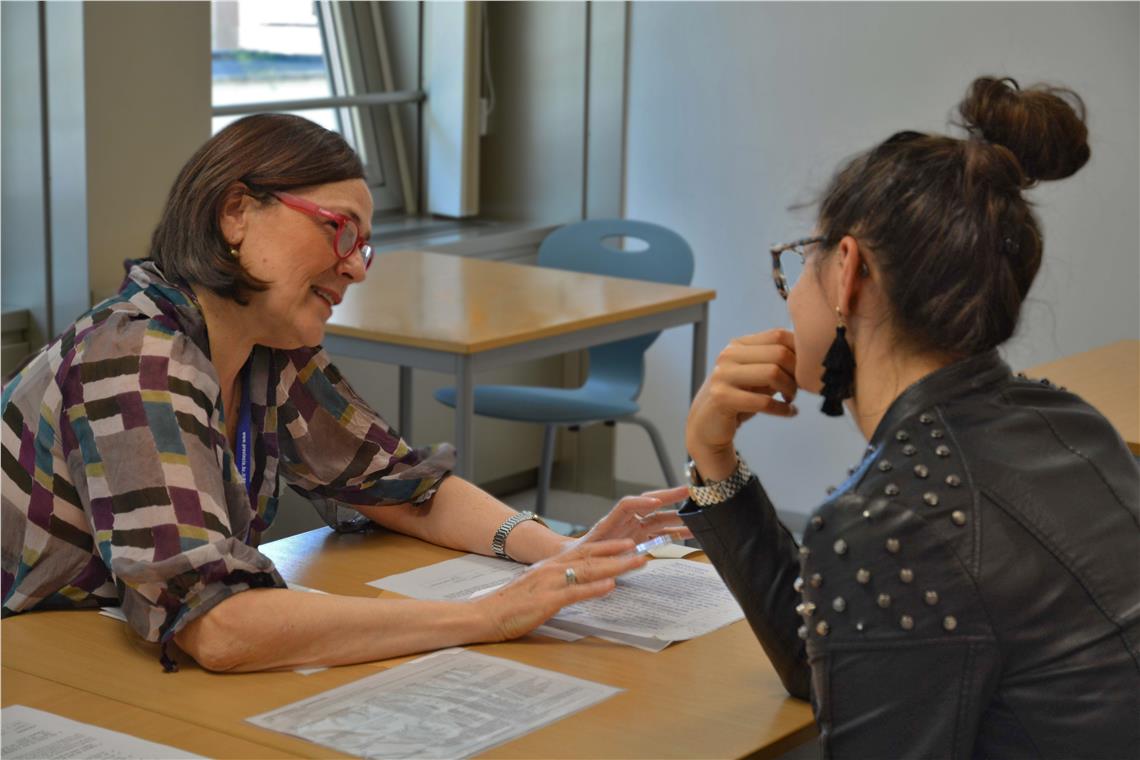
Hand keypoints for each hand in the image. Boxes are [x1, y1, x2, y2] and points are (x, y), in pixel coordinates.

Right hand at [475, 539, 646, 640]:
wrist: (484, 614)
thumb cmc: (509, 604)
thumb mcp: (536, 587)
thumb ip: (556, 583)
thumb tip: (576, 584)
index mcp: (550, 566)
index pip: (584, 551)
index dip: (608, 547)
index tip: (627, 544)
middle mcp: (552, 569)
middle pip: (591, 557)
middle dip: (618, 552)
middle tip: (641, 549)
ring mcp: (550, 583)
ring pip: (588, 571)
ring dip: (615, 566)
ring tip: (635, 563)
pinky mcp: (546, 601)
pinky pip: (574, 593)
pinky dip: (593, 589)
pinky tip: (610, 586)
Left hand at [570, 485, 692, 549]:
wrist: (580, 561)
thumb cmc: (583, 555)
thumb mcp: (589, 555)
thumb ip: (605, 553)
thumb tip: (621, 553)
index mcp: (610, 522)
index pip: (626, 506)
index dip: (641, 502)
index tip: (656, 502)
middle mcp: (625, 521)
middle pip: (649, 504)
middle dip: (669, 497)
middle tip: (687, 492)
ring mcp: (635, 528)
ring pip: (659, 518)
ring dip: (677, 516)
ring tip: (696, 514)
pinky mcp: (641, 538)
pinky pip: (660, 532)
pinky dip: (675, 532)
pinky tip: (688, 532)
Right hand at [686, 329, 797, 478]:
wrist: (707, 425)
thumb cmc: (739, 398)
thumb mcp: (756, 375)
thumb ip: (775, 362)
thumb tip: (810, 355)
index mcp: (738, 345)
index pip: (779, 335)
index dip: (800, 352)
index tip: (805, 370)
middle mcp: (728, 355)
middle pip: (779, 353)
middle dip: (797, 373)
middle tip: (799, 388)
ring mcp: (723, 375)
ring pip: (773, 373)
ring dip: (791, 389)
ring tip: (791, 399)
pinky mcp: (722, 398)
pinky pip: (764, 401)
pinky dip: (783, 409)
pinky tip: (790, 412)